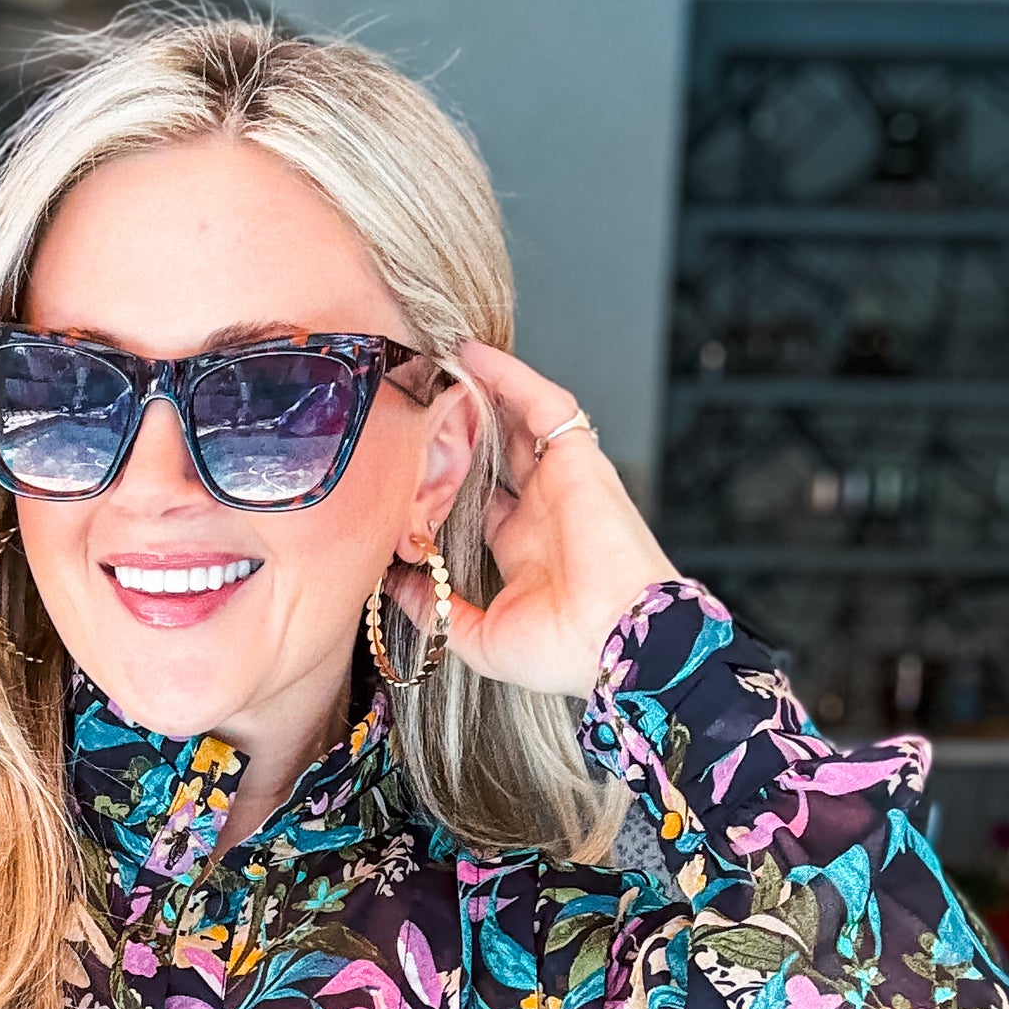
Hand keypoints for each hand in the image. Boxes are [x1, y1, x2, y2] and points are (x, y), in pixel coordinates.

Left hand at [391, 340, 677, 699]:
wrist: (616, 643)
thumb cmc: (559, 652)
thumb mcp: (477, 638)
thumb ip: (435, 609)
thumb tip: (392, 586)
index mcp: (522, 552)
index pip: (476, 502)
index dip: (441, 482)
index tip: (400, 469)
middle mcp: (541, 511)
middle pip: (494, 453)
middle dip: (460, 427)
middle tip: (416, 399)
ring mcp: (561, 482)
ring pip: (517, 421)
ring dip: (482, 390)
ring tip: (440, 360)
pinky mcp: (578, 459)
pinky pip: (543, 404)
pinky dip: (512, 378)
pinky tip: (475, 356)